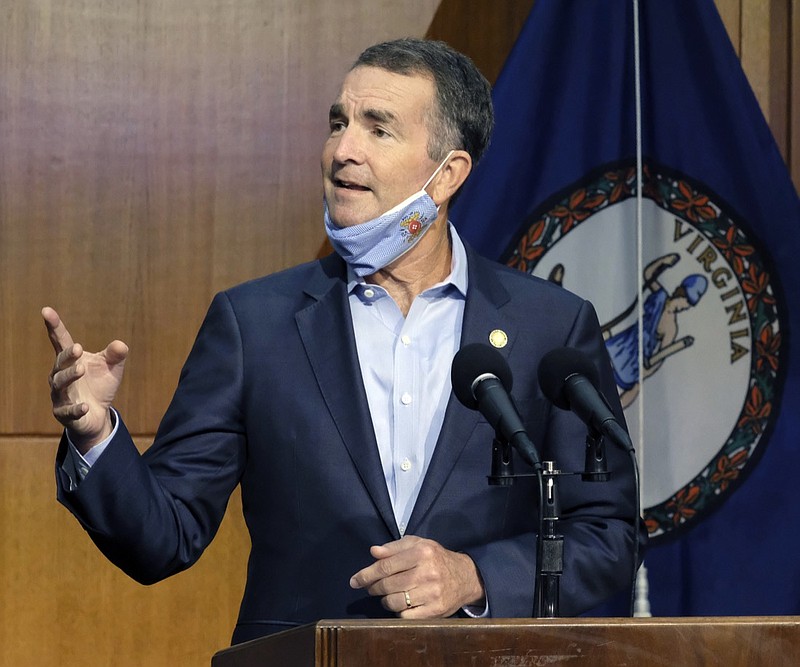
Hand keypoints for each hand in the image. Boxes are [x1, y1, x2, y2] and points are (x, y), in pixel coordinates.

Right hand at [42, 306, 128, 452]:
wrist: (97, 415)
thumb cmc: (99, 386)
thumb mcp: (111, 368)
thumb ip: (115, 356)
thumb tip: (121, 345)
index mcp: (70, 361)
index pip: (60, 341)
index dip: (54, 326)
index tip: (46, 310)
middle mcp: (60, 376)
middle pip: (60, 363)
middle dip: (67, 356)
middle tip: (78, 348)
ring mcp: (60, 395)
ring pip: (60, 385)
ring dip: (70, 376)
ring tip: (82, 369)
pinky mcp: (64, 414)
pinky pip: (68, 411)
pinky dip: (76, 409)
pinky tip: (86, 406)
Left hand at [349, 535, 484, 617]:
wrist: (466, 577)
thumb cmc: (437, 558)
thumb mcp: (418, 544)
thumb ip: (394, 547)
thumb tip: (373, 552)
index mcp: (421, 552)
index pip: (386, 566)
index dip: (366, 574)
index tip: (354, 581)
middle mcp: (427, 572)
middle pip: (388, 585)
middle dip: (373, 588)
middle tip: (370, 588)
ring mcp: (432, 593)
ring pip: (395, 602)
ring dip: (385, 601)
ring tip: (387, 595)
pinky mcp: (436, 610)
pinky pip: (406, 616)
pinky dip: (398, 612)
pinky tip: (401, 605)